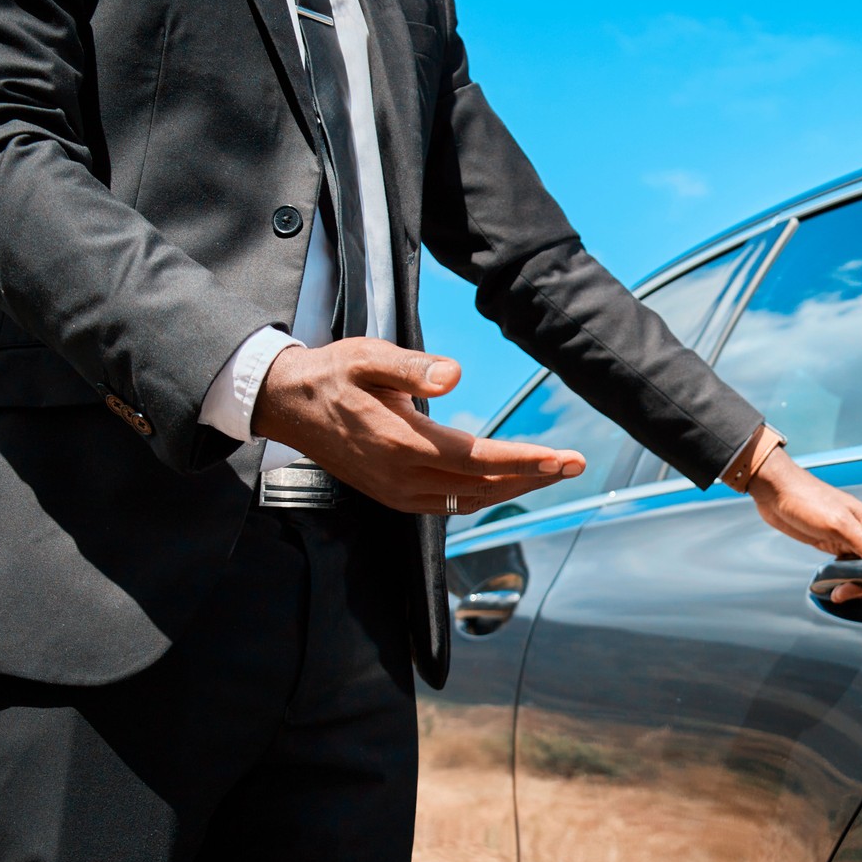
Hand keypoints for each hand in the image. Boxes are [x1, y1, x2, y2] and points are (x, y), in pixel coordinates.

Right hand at [251, 339, 584, 515]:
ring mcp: (398, 492)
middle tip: (574, 465)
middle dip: (534, 476)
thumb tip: (455, 374)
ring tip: (550, 473)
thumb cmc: (331, 374)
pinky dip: (483, 496)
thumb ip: (412, 366)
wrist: (287, 405)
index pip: (480, 458)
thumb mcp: (367, 356)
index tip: (564, 459)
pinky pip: (449, 505)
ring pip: (470, 500)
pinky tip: (504, 483)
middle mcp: (404, 476)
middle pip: (485, 485)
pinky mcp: (394, 496)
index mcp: (403, 442)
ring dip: (513, 488)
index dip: (526, 461)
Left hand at [746, 450, 861, 595]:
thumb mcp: (837, 523)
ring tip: (837, 592)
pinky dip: (843, 577)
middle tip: (844, 591)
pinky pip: (847, 565)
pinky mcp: (834, 543)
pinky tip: (832, 584)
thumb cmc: (806, 500)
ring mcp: (849, 538)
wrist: (776, 491)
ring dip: (854, 583)